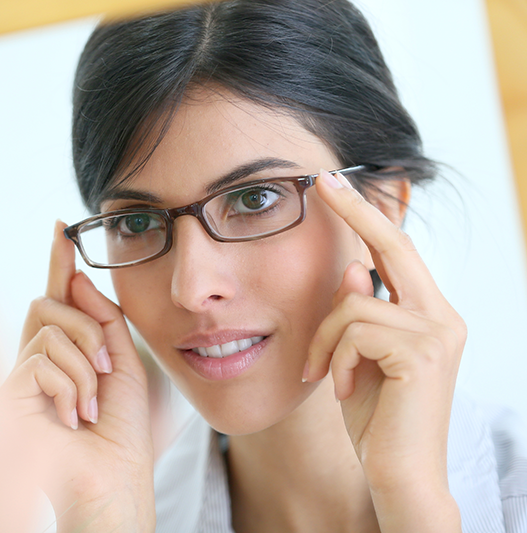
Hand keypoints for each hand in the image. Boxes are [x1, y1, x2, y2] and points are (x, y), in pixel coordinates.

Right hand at [0, 221, 154, 531]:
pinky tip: (72, 416)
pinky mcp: (5, 394)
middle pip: (48, 303)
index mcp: (61, 351)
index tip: (61, 225)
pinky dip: (70, 386)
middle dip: (88, 328)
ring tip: (89, 404)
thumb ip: (102, 319)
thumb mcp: (121, 362)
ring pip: (48, 328)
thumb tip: (75, 278)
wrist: (114, 478)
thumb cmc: (119, 430)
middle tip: (105, 367)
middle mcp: (33, 358)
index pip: (56, 297)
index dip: (58, 261)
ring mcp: (16, 376)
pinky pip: (40, 359)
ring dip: (85, 364)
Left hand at [304, 170, 463, 531]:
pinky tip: (340, 390)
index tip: (337, 184)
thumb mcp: (358, 360)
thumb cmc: (378, 420)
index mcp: (428, 315)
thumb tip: (353, 272)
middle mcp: (441, 316)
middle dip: (355, 211)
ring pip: (352, 303)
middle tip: (323, 180)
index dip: (368, 215)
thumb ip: (359, 317)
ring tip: (325, 377)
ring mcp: (437, 332)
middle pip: (394, 246)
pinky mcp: (422, 353)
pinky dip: (333, 360)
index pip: (397, 253)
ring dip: (323, 341)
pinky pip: (353, 332)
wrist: (399, 474)